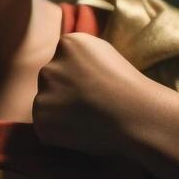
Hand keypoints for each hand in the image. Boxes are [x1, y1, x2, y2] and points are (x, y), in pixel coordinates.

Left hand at [31, 32, 152, 155]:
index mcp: (67, 44)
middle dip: (64, 92)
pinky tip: (81, 131)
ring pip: (46, 103)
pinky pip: (46, 127)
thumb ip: (80, 55)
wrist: (137, 116)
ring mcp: (43, 94)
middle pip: (50, 80)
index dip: (78, 77)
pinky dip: (58, 133)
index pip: (62, 60)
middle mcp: (50, 66)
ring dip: (60, 112)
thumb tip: (66, 63)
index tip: (95, 86)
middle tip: (91, 105)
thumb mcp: (105, 54)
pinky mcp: (42, 121)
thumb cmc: (129, 88)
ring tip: (88, 119)